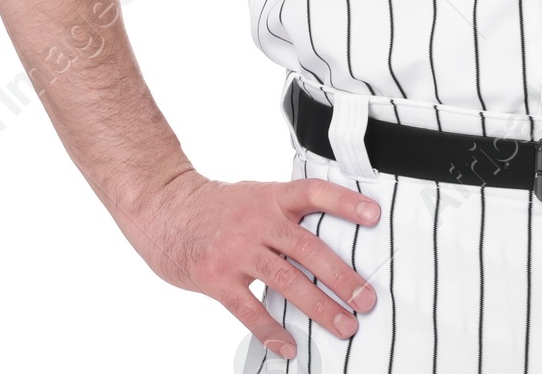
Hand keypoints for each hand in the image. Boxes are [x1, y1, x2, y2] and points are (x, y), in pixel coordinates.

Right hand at [115, 168, 380, 360]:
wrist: (166, 211)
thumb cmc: (218, 207)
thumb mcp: (255, 195)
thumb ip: (286, 211)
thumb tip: (331, 232)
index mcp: (271, 197)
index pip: (314, 192)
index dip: (345, 202)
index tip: (375, 216)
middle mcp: (258, 221)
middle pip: (308, 248)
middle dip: (342, 276)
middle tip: (368, 299)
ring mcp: (237, 250)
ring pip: (286, 281)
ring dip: (319, 306)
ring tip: (345, 326)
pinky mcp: (217, 278)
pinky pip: (249, 309)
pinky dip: (272, 331)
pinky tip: (291, 348)